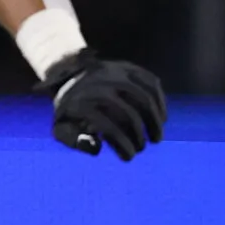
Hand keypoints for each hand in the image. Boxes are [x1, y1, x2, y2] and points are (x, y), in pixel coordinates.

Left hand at [44, 50, 165, 159]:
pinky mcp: (129, 67)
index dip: (122, 144)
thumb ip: (75, 141)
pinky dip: (160, 103)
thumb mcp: (63, 126)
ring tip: (156, 139)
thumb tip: (97, 147)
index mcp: (81, 101)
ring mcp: (116, 73)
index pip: (109, 127)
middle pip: (129, 114)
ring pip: (144, 98)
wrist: (68, 74)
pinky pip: (151, 84)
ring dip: (154, 122)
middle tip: (141, 148)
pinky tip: (162, 119)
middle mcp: (100, 85)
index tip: (129, 157)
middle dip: (138, 136)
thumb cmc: (69, 109)